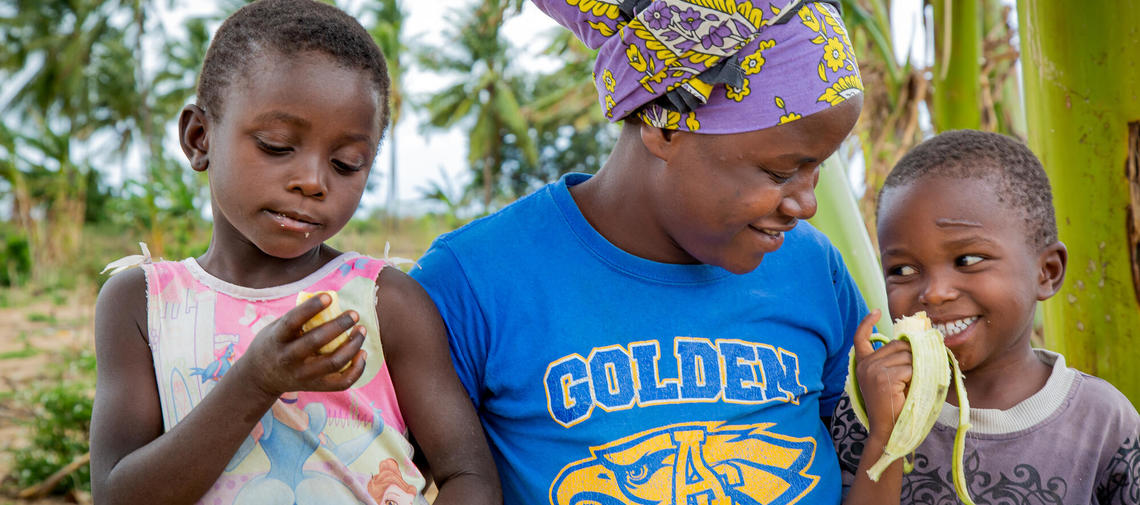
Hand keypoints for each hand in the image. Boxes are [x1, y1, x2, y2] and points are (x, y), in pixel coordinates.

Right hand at [238, 293, 366, 399]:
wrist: (260, 377)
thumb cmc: (274, 343)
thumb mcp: (277, 327)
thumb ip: (299, 318)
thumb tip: (331, 300)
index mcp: (277, 339)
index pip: (292, 321)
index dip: (311, 308)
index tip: (329, 296)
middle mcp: (288, 359)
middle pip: (316, 343)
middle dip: (339, 326)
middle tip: (354, 314)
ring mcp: (302, 376)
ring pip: (333, 363)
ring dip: (352, 346)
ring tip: (361, 330)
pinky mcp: (315, 387)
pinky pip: (341, 382)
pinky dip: (357, 369)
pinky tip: (362, 353)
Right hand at [852, 309, 911, 440]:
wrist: (888, 431)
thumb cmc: (894, 407)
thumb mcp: (889, 379)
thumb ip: (893, 361)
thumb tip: (913, 342)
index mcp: (863, 364)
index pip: (860, 338)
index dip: (867, 323)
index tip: (876, 311)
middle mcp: (865, 365)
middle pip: (897, 345)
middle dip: (911, 355)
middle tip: (915, 373)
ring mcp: (873, 370)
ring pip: (907, 356)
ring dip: (916, 369)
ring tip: (912, 385)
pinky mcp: (885, 377)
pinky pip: (910, 368)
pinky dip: (916, 377)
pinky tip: (909, 389)